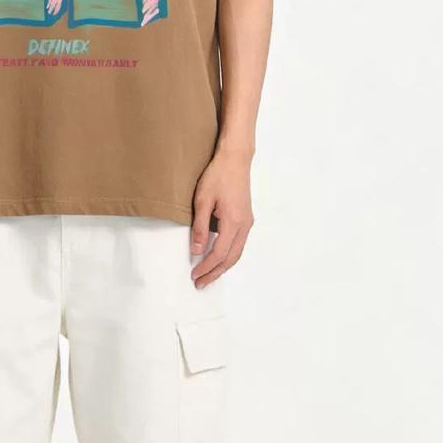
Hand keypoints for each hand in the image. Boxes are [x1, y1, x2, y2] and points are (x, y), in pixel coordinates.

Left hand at [190, 147, 253, 287]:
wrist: (235, 160)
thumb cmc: (218, 176)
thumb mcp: (203, 201)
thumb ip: (200, 228)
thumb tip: (197, 251)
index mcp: (233, 222)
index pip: (219, 253)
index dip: (206, 267)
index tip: (195, 275)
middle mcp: (244, 225)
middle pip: (230, 258)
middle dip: (215, 273)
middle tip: (201, 283)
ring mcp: (248, 222)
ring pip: (237, 253)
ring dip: (223, 266)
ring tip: (209, 275)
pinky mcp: (247, 218)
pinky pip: (239, 244)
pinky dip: (229, 256)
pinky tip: (220, 258)